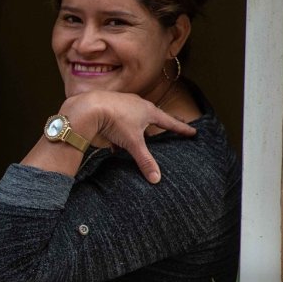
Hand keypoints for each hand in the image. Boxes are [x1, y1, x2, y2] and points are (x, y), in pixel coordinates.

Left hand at [62, 91, 196, 183]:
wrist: (89, 107)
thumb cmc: (115, 121)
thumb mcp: (133, 143)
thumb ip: (145, 160)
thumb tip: (156, 179)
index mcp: (149, 111)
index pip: (170, 122)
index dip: (182, 128)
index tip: (193, 131)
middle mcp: (138, 104)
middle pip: (154, 116)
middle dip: (161, 123)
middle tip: (171, 125)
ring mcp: (124, 102)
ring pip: (135, 118)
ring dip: (137, 129)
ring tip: (138, 139)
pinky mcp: (110, 105)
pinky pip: (119, 120)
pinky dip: (119, 131)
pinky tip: (114, 144)